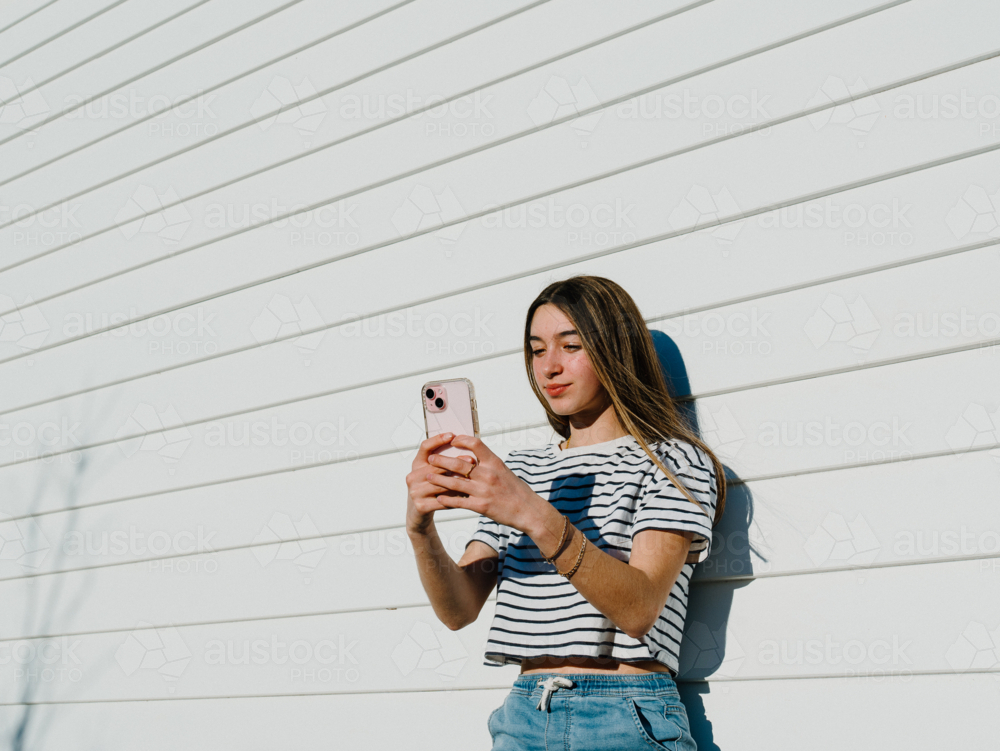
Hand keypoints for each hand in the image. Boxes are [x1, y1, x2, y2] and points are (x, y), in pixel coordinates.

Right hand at [405, 433, 475, 535]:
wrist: (418, 513)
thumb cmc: (431, 489)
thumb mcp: (434, 473)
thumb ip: (443, 462)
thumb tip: (465, 447)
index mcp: (416, 464)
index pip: (425, 447)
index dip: (437, 439)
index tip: (452, 435)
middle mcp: (413, 476)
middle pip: (436, 466)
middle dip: (455, 463)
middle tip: (472, 461)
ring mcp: (415, 492)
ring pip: (441, 484)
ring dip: (458, 482)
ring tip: (473, 480)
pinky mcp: (420, 506)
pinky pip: (442, 501)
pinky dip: (456, 499)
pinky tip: (467, 497)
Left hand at [424, 435, 540, 532]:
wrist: (529, 511)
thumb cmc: (518, 491)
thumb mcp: (505, 471)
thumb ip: (489, 464)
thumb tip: (475, 456)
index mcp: (495, 462)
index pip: (475, 444)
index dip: (461, 440)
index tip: (452, 440)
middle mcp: (488, 474)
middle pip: (459, 463)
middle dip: (441, 460)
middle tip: (430, 458)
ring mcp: (483, 490)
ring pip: (454, 482)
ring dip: (438, 479)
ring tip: (428, 476)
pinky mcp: (481, 506)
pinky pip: (459, 501)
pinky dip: (447, 499)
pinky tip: (439, 498)